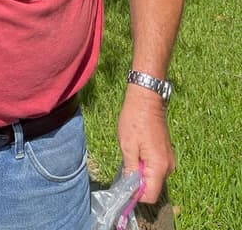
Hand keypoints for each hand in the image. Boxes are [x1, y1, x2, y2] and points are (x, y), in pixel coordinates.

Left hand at [117, 84, 175, 202]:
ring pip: (153, 177)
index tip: (124, 184)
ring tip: (131, 152)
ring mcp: (168, 159)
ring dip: (140, 171)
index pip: (150, 195)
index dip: (136, 194)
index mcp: (159, 166)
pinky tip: (136, 149)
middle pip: (152, 187)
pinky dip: (145, 164)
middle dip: (137, 181)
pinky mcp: (165, 153)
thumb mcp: (128, 145)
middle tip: (125, 164)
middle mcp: (168, 166)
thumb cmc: (134, 119)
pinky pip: (155, 167)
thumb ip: (131, 170)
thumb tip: (130, 188)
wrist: (146, 98)